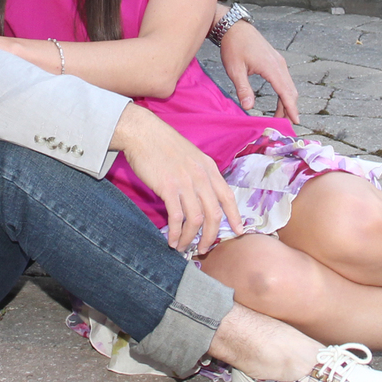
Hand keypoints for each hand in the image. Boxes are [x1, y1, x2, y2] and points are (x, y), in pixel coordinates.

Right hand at [112, 105, 242, 254]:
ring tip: (182, 247)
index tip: (238, 231)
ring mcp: (185, 182)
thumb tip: (201, 197)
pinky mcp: (168, 187)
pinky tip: (170, 240)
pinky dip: (175, 232)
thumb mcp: (190, 156)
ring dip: (190, 238)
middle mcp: (201, 176)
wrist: (143, 132)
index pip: (228, 196)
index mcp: (209, 168)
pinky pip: (177, 217)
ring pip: (196, 219)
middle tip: (204, 249)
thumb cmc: (163, 145)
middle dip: (210, 236)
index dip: (235, 216)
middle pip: (214, 214)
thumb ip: (199, 175)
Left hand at [220, 21, 299, 122]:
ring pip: (289, 85)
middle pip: (290, 91)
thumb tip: (249, 107)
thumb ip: (243, 89)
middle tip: (285, 125)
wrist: (234, 27)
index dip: (291, 108)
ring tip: (281, 116)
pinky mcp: (276, 61)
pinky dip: (285, 92)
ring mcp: (279, 62)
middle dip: (289, 108)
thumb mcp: (235, 70)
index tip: (296, 121)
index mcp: (271, 67)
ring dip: (287, 101)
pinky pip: (285, 80)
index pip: (285, 92)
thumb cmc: (233, 47)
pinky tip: (280, 100)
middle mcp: (279, 64)